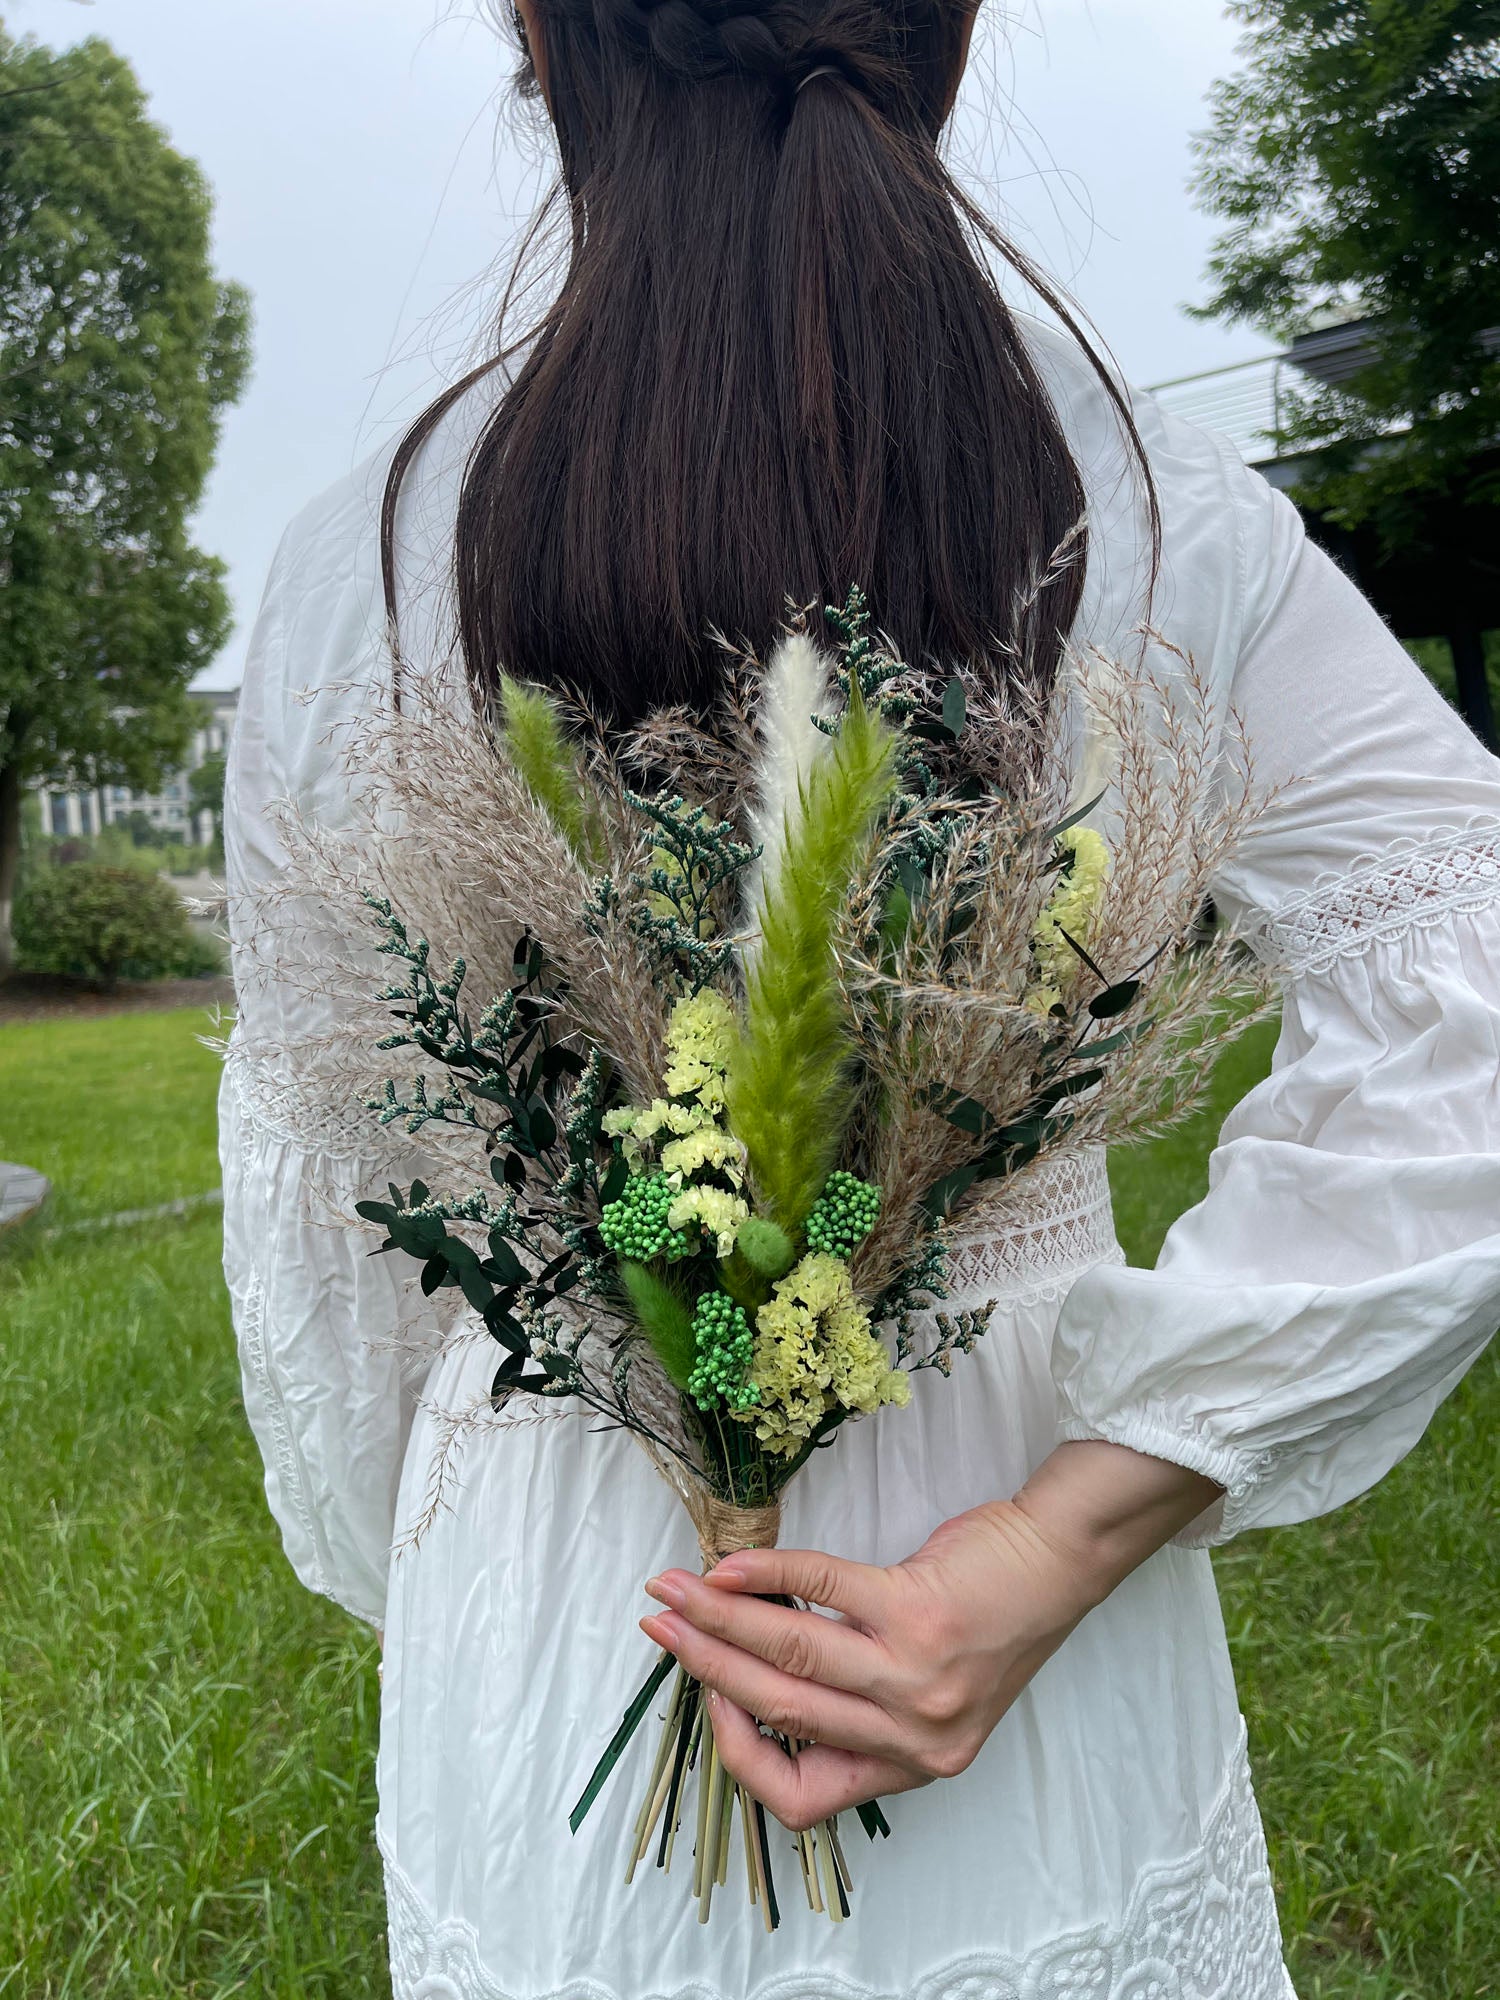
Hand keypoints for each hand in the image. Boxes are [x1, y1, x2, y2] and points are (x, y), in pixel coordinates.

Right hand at [640, 1443, 1220, 1832]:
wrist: (1059, 1560)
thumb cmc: (990, 1616)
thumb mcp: (929, 1690)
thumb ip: (859, 1699)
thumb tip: (752, 1672)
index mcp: (915, 1763)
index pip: (803, 1797)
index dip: (742, 1753)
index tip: (711, 1701)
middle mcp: (914, 1734)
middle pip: (779, 1712)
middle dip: (704, 1666)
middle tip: (659, 1627)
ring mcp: (915, 1678)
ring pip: (788, 1656)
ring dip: (718, 1618)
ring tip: (677, 1588)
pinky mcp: (916, 1612)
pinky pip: (819, 1590)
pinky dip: (767, 1574)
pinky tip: (733, 1563)